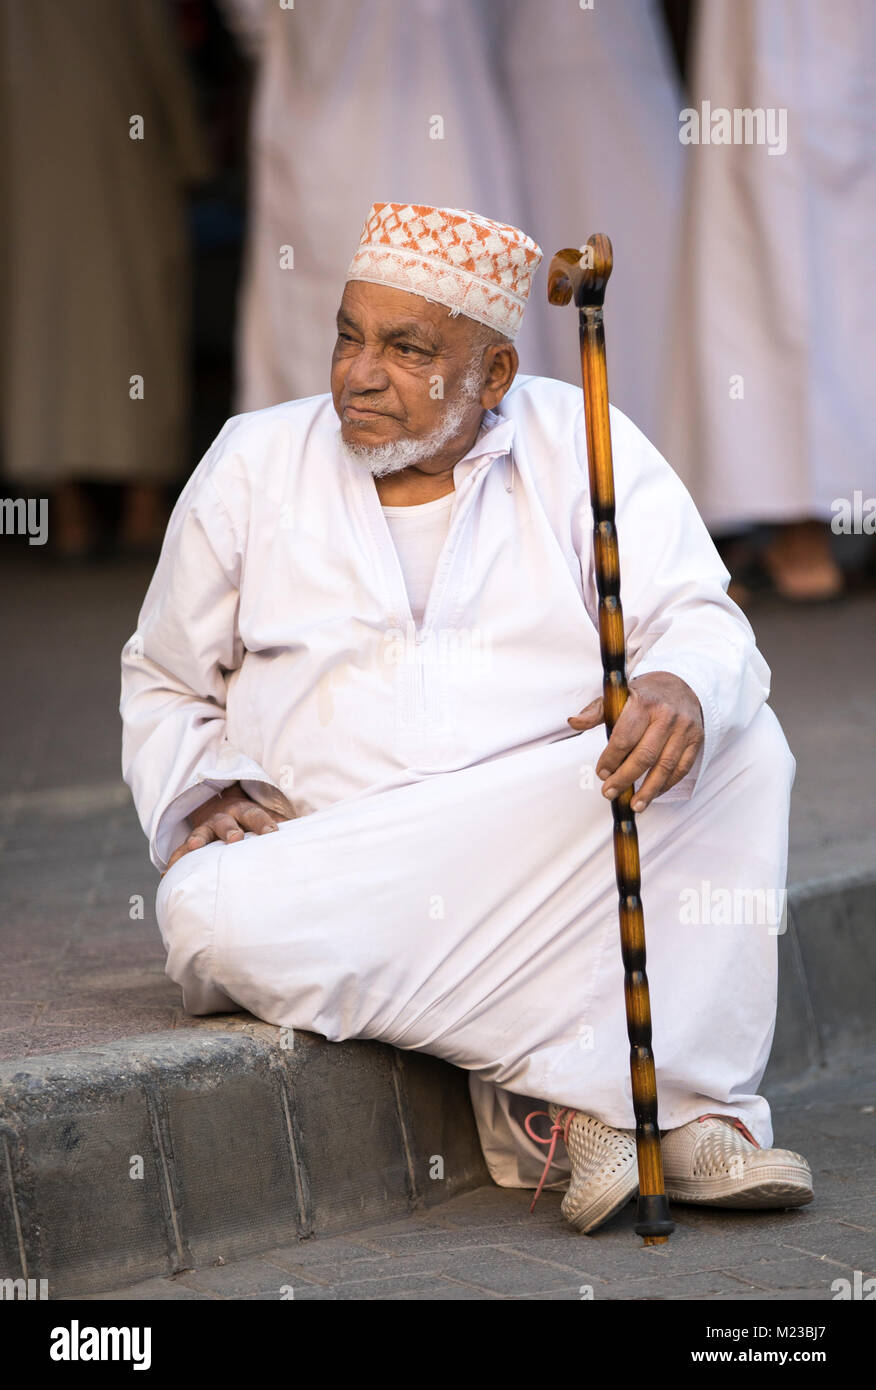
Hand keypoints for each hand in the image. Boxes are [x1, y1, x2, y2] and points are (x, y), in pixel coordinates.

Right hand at [164, 782, 287, 871]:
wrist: (222, 805)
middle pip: (228, 822)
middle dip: (231, 830)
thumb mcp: (268, 818)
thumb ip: (285, 827)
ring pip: (202, 833)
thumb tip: (316, 837)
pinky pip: (180, 852)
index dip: (265, 824)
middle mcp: (225, 818)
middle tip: (235, 839)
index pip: (257, 816)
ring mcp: (207, 829)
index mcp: (246, 812)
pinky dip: (175, 861)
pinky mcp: (192, 842)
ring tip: (194, 848)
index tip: (273, 833)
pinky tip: (168, 873)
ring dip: (198, 840)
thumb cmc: (253, 821)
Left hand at [568, 672, 703, 811]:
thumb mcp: (617, 697)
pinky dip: (666, 785)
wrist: (681, 685)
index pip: (625, 738)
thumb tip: (573, 722)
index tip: (601, 773)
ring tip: (635, 805)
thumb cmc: (644, 696)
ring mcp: (684, 729)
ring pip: (665, 766)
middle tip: (609, 792)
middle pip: (644, 755)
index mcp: (643, 703)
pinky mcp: (696, 740)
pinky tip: (652, 794)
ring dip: (648, 790)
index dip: (611, 759)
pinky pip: (681, 768)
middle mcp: (666, 715)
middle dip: (625, 778)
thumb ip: (594, 712)